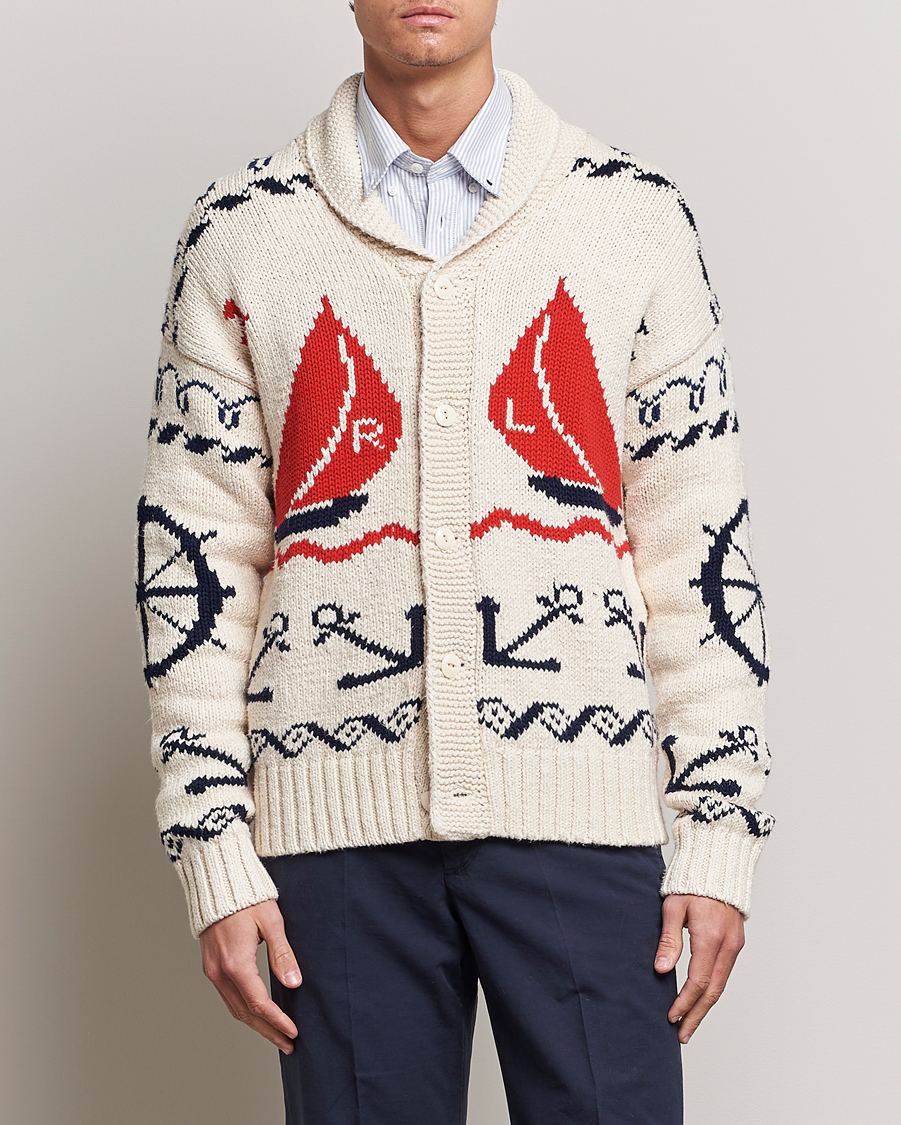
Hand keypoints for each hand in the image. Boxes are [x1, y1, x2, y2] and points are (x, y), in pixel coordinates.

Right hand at [199, 898, 301, 1053]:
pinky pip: (227, 997)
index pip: (259, 1004)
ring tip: (276, 1035)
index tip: (294, 1033)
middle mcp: (220, 972)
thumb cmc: (247, 897)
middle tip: (289, 1044)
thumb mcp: (271, 921)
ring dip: (255, 1024)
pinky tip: (257, 1013)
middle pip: (245, 1013)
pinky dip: (243, 1010)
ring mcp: (212, 970)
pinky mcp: (210, 966)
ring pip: (234, 1008)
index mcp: (236, 963)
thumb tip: (293, 982)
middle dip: (268, 1031)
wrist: (216, 882)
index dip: (277, 1021)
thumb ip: (282, 954)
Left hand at [654, 894, 744, 1043]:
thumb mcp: (673, 907)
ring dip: (705, 1007)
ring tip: (689, 1024)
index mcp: (710, 937)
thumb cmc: (691, 883)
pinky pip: (725, 974)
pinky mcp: (736, 943)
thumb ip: (669, 940)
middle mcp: (728, 945)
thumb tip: (661, 970)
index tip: (671, 1017)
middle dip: (697, 1015)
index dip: (684, 1003)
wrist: (718, 864)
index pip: (698, 982)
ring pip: (721, 985)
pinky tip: (701, 1000)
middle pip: (713, 991)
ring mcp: (735, 945)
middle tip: (682, 1035)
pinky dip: (713, 991)